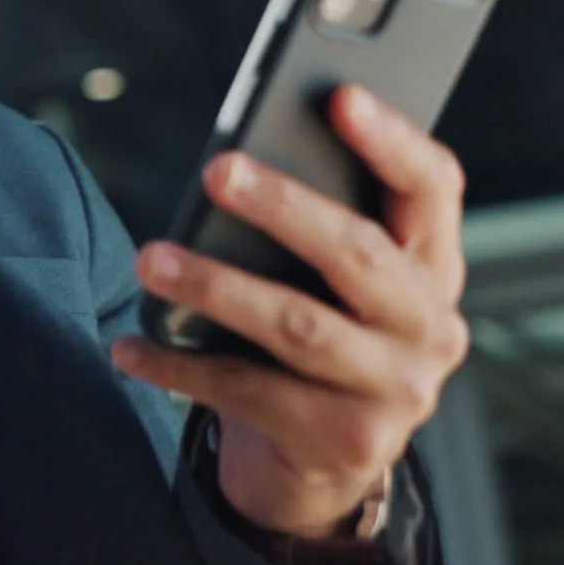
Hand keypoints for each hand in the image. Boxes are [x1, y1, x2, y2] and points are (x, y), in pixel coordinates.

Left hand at [110, 85, 470, 538]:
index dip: (392, 141)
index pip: (432, 189)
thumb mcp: (331, 283)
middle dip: (284, 206)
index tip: (342, 96)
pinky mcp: (346, 442)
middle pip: (359, 252)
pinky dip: (179, 365)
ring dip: (215, 286)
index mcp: (432, 266)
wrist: (322, 468)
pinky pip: (248, 391)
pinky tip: (130, 345)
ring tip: (148, 260)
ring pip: (298, 325)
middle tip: (215, 170)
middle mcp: (430, 327)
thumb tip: (233, 168)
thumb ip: (312, 228)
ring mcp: (397, 391)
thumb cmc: (315, 335)